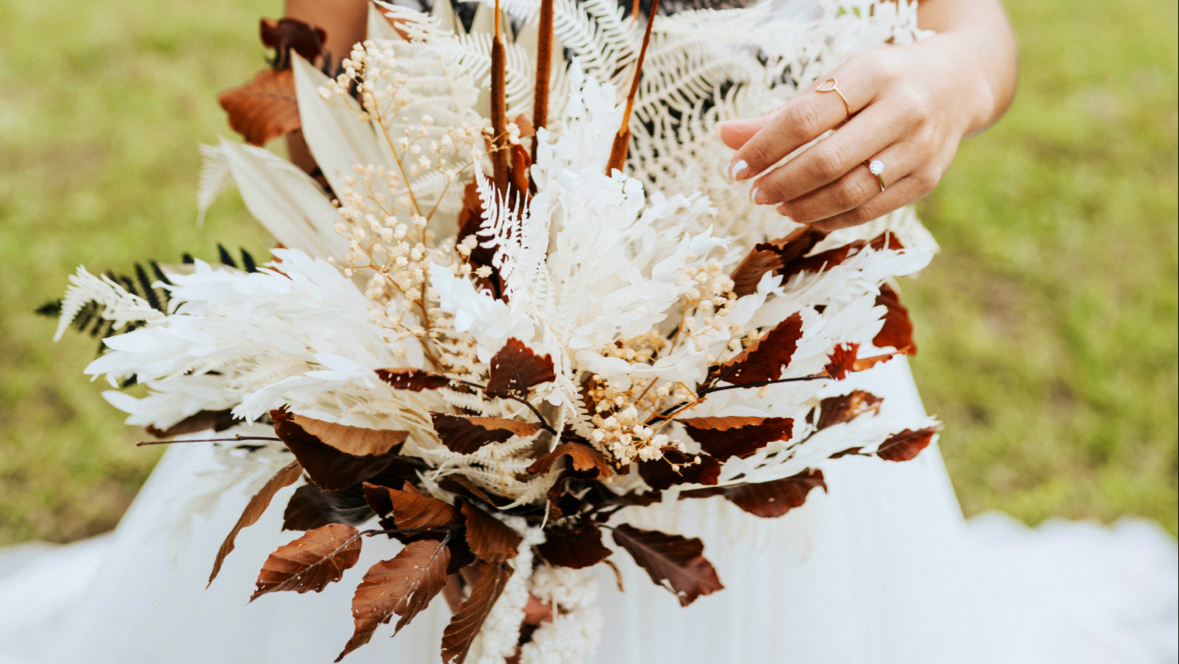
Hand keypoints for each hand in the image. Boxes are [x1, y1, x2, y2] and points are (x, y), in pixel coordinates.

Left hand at [716, 35, 996, 230]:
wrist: (957, 82)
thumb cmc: (880, 82)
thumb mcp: (837, 83)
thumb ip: (781, 115)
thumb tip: (724, 137)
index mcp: (873, 73)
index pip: (806, 118)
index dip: (764, 148)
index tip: (736, 168)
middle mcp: (903, 108)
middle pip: (827, 160)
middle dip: (781, 183)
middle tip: (754, 193)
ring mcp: (920, 146)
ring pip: (850, 191)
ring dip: (804, 206)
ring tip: (777, 205)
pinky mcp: (927, 178)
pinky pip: (870, 210)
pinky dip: (831, 218)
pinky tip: (807, 214)